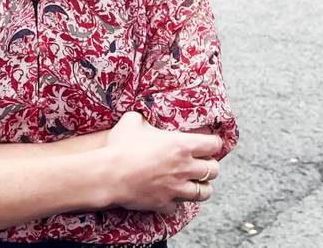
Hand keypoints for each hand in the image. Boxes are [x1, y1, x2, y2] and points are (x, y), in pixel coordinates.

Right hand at [102, 112, 221, 214]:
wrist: (108, 174)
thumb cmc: (120, 145)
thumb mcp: (133, 120)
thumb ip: (145, 118)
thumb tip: (143, 117)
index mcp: (181, 145)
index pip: (214, 144)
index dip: (213, 143)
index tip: (208, 143)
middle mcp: (184, 168)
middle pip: (213, 170)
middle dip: (210, 166)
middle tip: (202, 163)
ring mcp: (175, 188)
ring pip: (204, 192)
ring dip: (201, 187)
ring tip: (195, 183)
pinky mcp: (163, 203)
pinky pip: (178, 206)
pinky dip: (176, 201)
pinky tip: (170, 195)